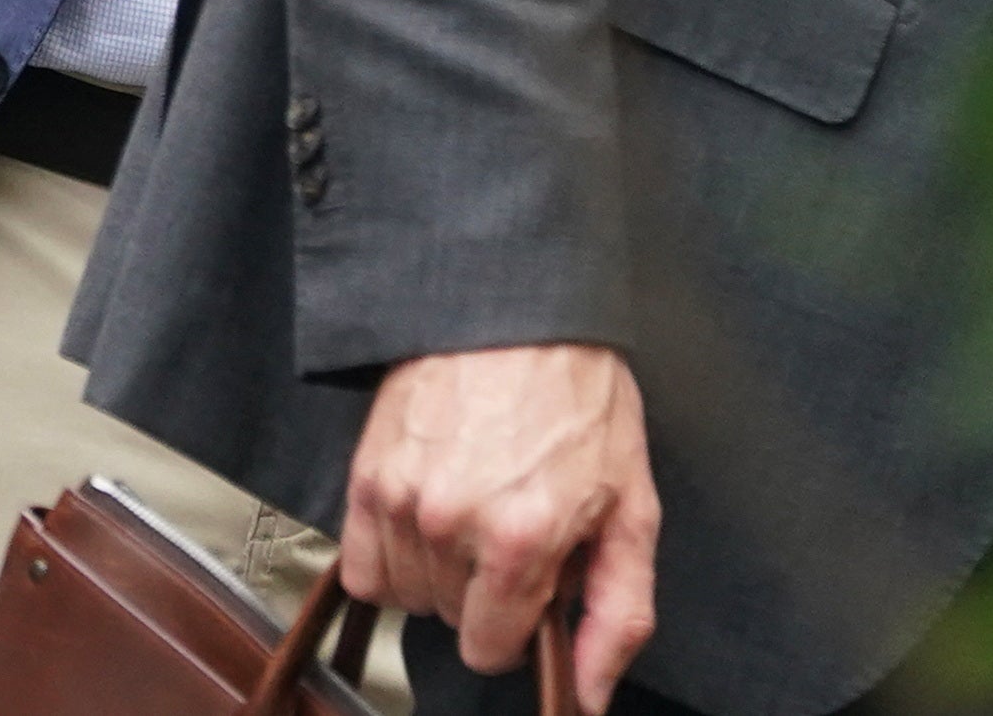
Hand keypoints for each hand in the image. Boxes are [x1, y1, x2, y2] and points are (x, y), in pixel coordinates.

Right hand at [338, 343, 657, 713]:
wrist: (517, 314)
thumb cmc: (578, 401)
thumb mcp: (631, 510)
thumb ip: (618, 614)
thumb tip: (592, 693)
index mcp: (522, 539)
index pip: (489, 648)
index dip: (515, 627)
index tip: (528, 588)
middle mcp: (452, 523)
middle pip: (447, 618)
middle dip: (481, 590)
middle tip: (508, 529)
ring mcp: (402, 497)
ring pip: (405, 593)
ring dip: (435, 572)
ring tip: (469, 513)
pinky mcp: (367, 473)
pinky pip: (360, 564)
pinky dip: (389, 556)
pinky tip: (424, 519)